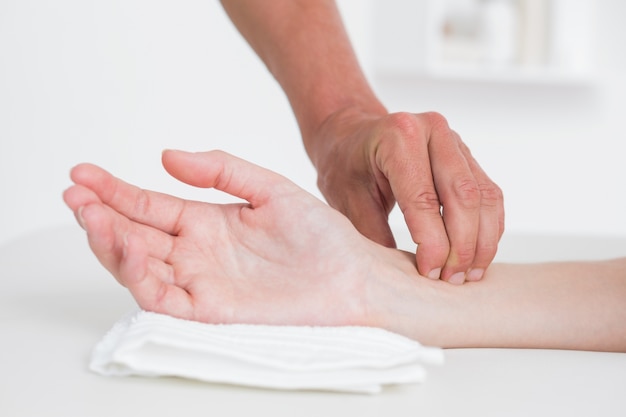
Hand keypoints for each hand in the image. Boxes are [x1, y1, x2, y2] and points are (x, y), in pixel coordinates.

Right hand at [63, 150, 403, 326]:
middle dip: (100, 216)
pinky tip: (127, 248)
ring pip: (139, 267)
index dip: (114, 190)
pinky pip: (162, 298)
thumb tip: (166, 156)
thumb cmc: (321, 236)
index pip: (149, 206)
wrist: (352, 275)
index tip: (83, 174)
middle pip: (134, 236)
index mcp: (206, 223)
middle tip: (75, 194)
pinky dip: (139, 277)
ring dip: (111, 243)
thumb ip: (221, 170)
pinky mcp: (211, 311)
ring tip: (92, 216)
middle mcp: (196, 253)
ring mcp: (200, 282)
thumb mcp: (269, 188)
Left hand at [309, 109, 504, 283]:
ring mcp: (455, 141)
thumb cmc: (346, 166)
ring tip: (468, 274)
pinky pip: (489, 195)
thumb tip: (404, 277)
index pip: (423, 197)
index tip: (429, 273)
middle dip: (462, 245)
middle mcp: (433, 131)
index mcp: (398, 136)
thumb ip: (374, 235)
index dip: (432, 242)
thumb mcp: (348, 200)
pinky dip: (488, 227)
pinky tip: (478, 255)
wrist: (352, 136)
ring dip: (482, 241)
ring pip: (484, 196)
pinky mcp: (468, 156)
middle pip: (463, 195)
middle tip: (451, 280)